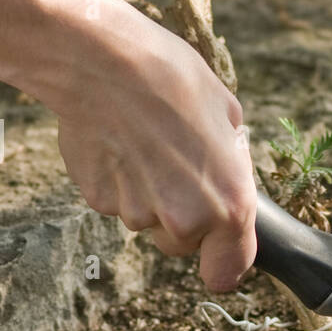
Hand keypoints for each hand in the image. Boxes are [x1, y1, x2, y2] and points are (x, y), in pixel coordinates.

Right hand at [50, 0, 256, 292]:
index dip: (224, 261)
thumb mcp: (227, 115)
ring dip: (148, 194)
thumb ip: (231, 164)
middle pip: (183, 243)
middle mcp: (185, 220)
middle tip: (175, 166)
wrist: (103, 61)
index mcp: (229, 204)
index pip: (228, 269)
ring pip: (147, 219)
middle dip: (182, 217)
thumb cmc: (173, 79)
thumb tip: (227, 178)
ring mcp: (138, 214)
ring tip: (144, 143)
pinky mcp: (100, 202)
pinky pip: (116, 201)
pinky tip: (118, 142)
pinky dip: (118, 181)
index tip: (218, 257)